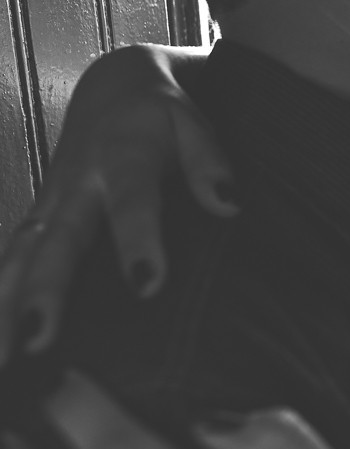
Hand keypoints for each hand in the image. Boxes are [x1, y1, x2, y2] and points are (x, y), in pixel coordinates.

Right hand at [0, 44, 233, 365]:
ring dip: (4, 307)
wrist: (115, 87)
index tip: (147, 283)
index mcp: (121, 158)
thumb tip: (229, 202)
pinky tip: (1, 350)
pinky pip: (13, 264)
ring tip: (6, 361)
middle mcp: (75, 186)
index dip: (138, 241)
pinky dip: (0, 301)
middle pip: (57, 241)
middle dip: (45, 290)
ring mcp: (49, 207)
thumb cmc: (163, 116)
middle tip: (39, 339)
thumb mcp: (193, 124)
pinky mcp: (38, 224)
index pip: (131, 202)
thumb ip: (210, 161)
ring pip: (20, 259)